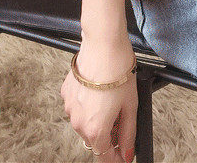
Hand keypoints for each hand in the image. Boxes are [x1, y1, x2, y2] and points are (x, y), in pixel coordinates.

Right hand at [61, 37, 137, 161]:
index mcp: (96, 129)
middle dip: (109, 134)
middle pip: (95, 139)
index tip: (122, 157)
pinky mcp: (66, 93)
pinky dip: (88, 104)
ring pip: (85, 123)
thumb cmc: (118, 71)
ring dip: (97, 118)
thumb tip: (127, 153)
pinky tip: (99, 89)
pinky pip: (78, 106)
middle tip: (122, 117)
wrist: (103, 45)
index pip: (104, 156)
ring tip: (111, 98)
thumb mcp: (131, 105)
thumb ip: (128, 133)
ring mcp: (70, 108)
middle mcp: (79, 122)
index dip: (116, 158)